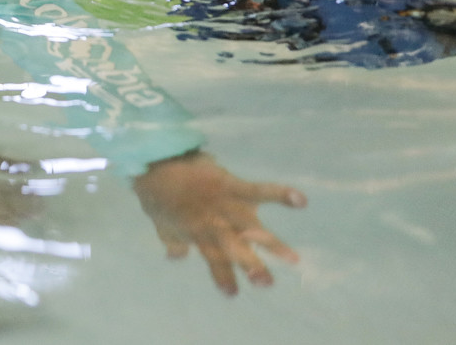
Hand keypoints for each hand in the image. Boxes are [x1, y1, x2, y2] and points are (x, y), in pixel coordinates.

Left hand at [132, 150, 305, 294]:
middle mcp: (214, 225)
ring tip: (292, 259)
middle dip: (251, 266)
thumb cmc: (158, 194)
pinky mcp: (231, 185)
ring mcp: (225, 206)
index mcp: (199, 235)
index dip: (223, 277)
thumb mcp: (162, 222)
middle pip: (235, 249)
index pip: (214, 261)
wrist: (154, 162)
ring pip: (252, 228)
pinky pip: (259, 190)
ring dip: (272, 243)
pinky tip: (300, 201)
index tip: (232, 293)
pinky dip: (280, 194)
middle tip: (265, 282)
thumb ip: (172, 241)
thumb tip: (176, 257)